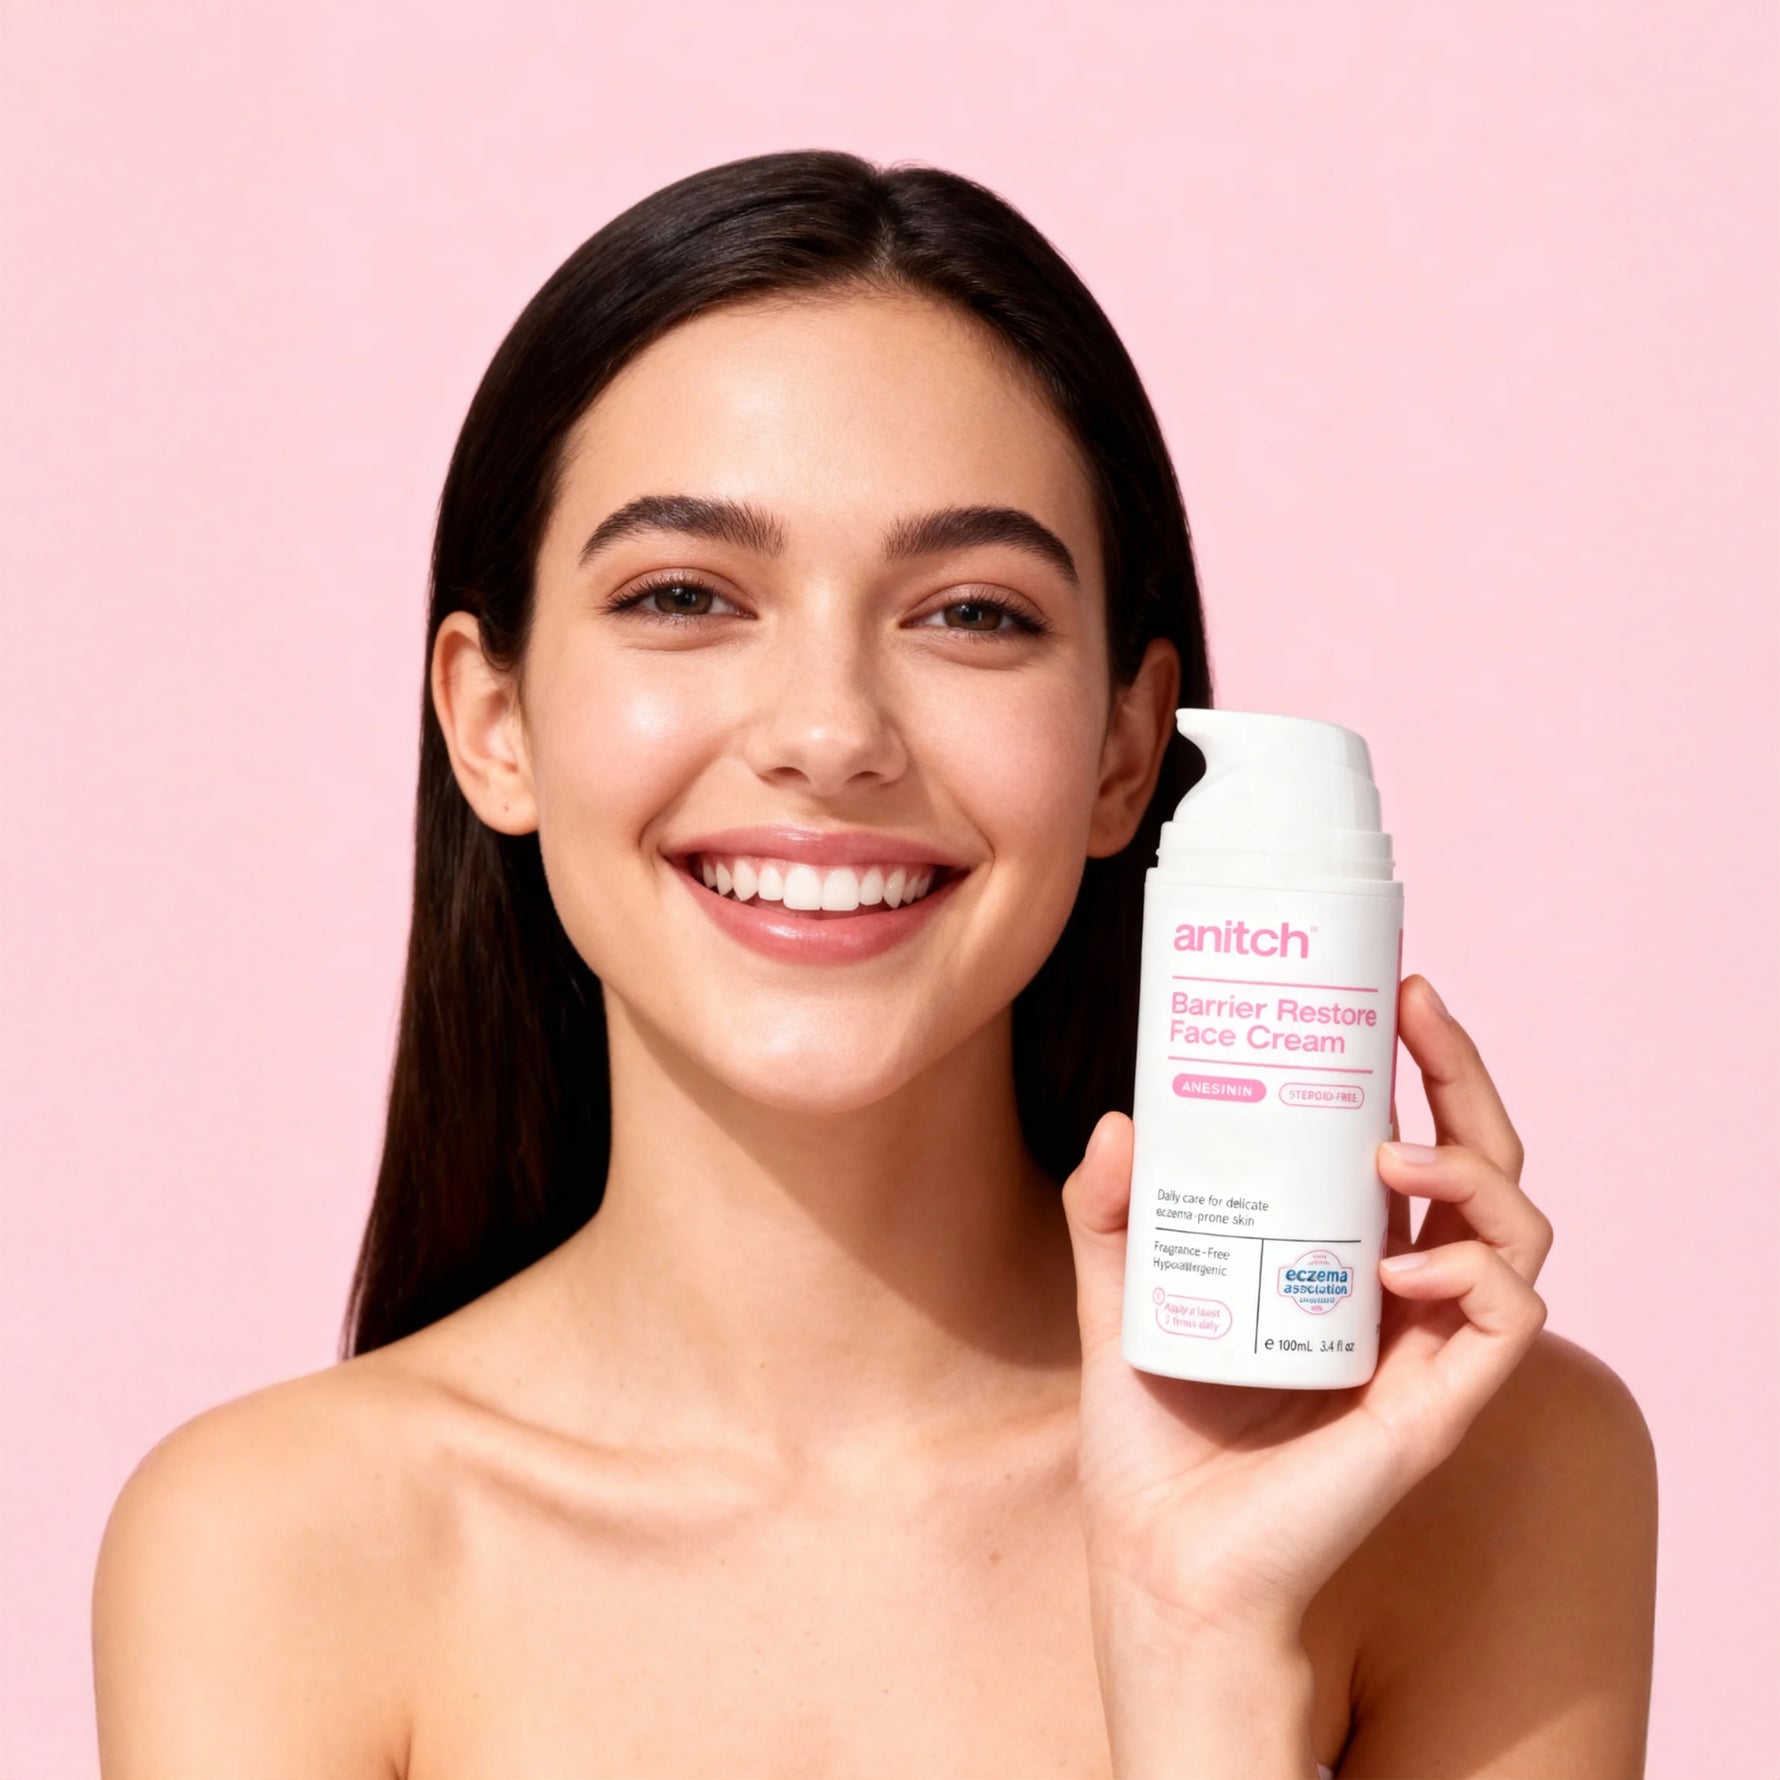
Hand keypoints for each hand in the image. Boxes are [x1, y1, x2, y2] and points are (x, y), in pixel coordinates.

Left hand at [1059, 975, 1550, 1757]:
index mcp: (1342, 1258)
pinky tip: (1406, 1258)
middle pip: (1480, 1162)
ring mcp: (1426, 1348)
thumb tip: (1120, 1119)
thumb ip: (1108, 1210)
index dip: (1416, 1066)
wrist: (1162, 1556)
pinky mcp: (1438, 1407)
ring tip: (1396, 1152)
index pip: (1411, 1140)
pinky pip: (1508, 1319)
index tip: (1387, 992)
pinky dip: (1476, 1271)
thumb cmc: (1153, 1433)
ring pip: (1518, 1227)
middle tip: (1416, 1009)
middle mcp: (1399, 1293)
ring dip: (1472, 1169)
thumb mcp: (1119, 1291)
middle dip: (1463, 1076)